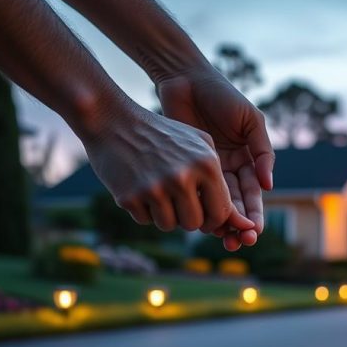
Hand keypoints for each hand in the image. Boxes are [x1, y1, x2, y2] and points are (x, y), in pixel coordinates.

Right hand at [80, 98, 254, 234]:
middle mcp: (183, 178)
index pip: (221, 211)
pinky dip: (144, 210)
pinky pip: (146, 220)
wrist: (112, 120)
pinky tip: (138, 187)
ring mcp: (155, 189)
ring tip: (158, 194)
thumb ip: (218, 172)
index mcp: (206, 164)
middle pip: (195, 223)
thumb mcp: (198, 142)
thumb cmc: (161, 133)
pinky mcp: (130, 197)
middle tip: (178, 205)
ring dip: (165, 216)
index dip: (215, 220)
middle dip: (188, 219)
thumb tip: (235, 212)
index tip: (207, 218)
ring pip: (170, 226)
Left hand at [156, 69, 273, 250]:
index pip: (254, 193)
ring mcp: (206, 171)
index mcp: (248, 159)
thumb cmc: (221, 95)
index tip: (255, 230)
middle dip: (239, 225)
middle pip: (236, 204)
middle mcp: (229, 169)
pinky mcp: (185, 169)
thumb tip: (268, 186)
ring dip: (219, 223)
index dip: (255, 213)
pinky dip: (197, 209)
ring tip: (222, 238)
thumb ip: (262, 152)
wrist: (184, 79)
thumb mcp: (249, 120)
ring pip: (215, 204)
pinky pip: (193, 194)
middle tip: (239, 242)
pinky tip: (198, 223)